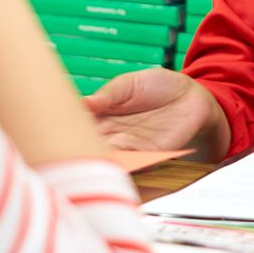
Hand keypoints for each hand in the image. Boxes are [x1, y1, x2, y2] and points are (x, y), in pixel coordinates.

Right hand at [86, 68, 228, 160]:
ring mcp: (131, 147)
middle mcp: (114, 135)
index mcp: (103, 116)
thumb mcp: (129, 83)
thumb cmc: (160, 85)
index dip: (72, 132)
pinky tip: (117, 169)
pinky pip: (135, 165)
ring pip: (111, 160)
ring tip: (91, 166)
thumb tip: (84, 103)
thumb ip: (108, 94)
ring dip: (102, 164)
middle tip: (72, 156)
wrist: (191, 95)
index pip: (82, 127)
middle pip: (93, 147)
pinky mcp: (150, 156)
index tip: (61, 135)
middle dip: (83, 153)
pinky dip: (126, 169)